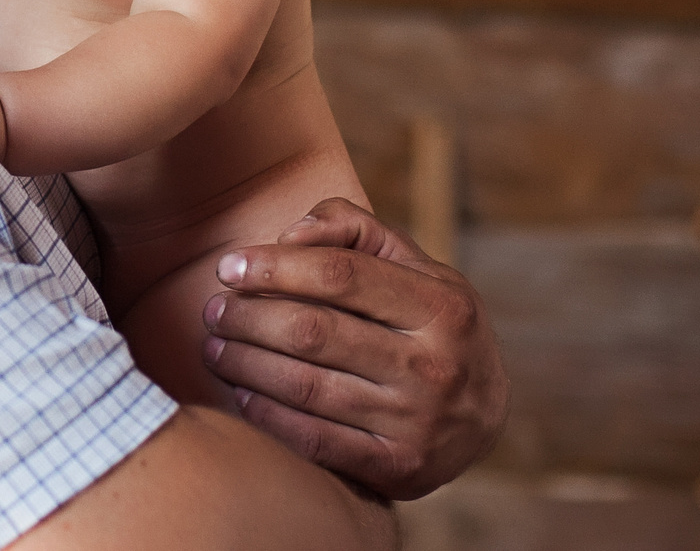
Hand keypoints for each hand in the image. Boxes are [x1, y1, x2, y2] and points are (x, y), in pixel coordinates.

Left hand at [199, 198, 506, 499]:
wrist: (486, 415)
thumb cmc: (431, 324)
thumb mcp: (414, 265)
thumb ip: (354, 229)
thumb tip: (290, 234)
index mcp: (441, 305)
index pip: (339, 274)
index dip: (274, 266)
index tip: (229, 266)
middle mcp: (435, 365)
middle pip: (313, 332)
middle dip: (248, 317)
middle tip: (213, 311)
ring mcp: (418, 422)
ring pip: (306, 387)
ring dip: (245, 364)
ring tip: (214, 348)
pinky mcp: (399, 470)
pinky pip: (315, 441)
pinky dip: (268, 417)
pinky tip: (242, 395)